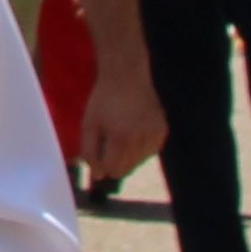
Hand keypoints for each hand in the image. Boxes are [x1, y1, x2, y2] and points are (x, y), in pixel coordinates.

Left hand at [77, 53, 164, 179]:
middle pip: (126, 170)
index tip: (98, 154)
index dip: (101, 165)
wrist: (126, 75)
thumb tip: (97, 176)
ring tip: (121, 132)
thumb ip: (89, 152)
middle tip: (109, 142)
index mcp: (120, 139)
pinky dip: (140, 147)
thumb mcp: (88, 124)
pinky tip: (134, 129)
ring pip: (138, 162)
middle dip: (114, 161)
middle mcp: (140, 140)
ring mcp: (154, 136)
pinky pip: (149, 151)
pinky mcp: (162, 131)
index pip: (112, 171)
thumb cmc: (103, 100)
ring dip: (128, 155)